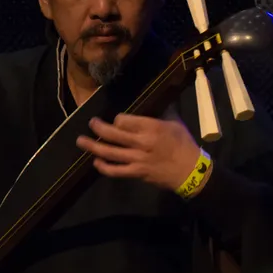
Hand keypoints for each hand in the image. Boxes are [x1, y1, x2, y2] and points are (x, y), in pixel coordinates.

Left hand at [77, 113, 201, 192]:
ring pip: (110, 152)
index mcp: (151, 127)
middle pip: (113, 134)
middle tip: (91, 123)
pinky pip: (115, 171)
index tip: (117, 121)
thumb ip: (162, 111)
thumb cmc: (184, 145)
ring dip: (93, 146)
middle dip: (98, 128)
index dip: (117, 119)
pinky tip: (96, 162)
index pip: (124, 120)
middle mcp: (142, 142)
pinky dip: (104, 167)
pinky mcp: (137, 173)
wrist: (190, 171)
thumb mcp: (175, 123)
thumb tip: (154, 99)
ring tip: (81, 141)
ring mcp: (137, 159)